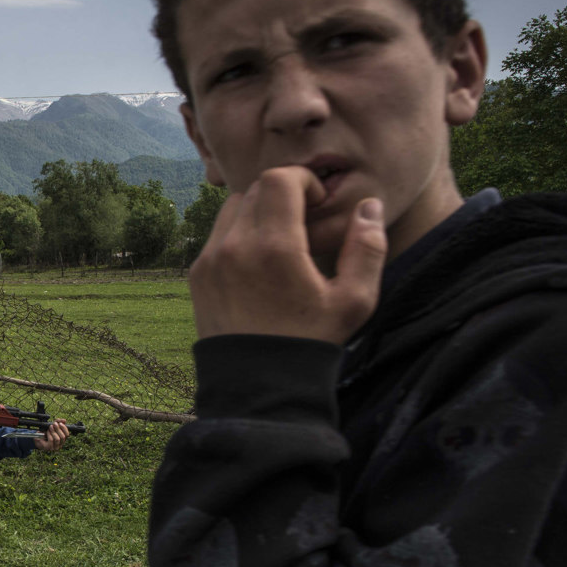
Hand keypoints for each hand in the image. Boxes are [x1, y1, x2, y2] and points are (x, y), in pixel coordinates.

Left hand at [33, 419, 69, 451]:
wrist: (37, 438)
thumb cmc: (46, 432)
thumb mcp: (52, 426)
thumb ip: (58, 422)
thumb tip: (64, 420)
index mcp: (62, 439)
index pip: (67, 435)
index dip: (64, 428)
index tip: (60, 423)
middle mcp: (60, 444)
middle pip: (63, 437)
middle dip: (58, 429)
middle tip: (54, 424)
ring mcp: (54, 447)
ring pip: (57, 439)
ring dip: (53, 431)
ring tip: (50, 427)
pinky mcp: (49, 447)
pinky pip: (51, 440)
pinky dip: (49, 434)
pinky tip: (47, 432)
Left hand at [189, 166, 386, 344]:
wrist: (259, 387)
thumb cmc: (311, 344)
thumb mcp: (354, 301)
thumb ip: (367, 248)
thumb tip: (368, 206)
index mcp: (274, 247)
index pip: (279, 179)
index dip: (303, 181)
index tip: (317, 204)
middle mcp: (235, 247)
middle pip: (255, 190)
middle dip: (282, 195)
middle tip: (302, 223)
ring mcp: (210, 261)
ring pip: (232, 209)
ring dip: (258, 212)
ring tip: (280, 242)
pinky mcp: (197, 276)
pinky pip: (216, 236)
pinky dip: (238, 235)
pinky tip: (258, 265)